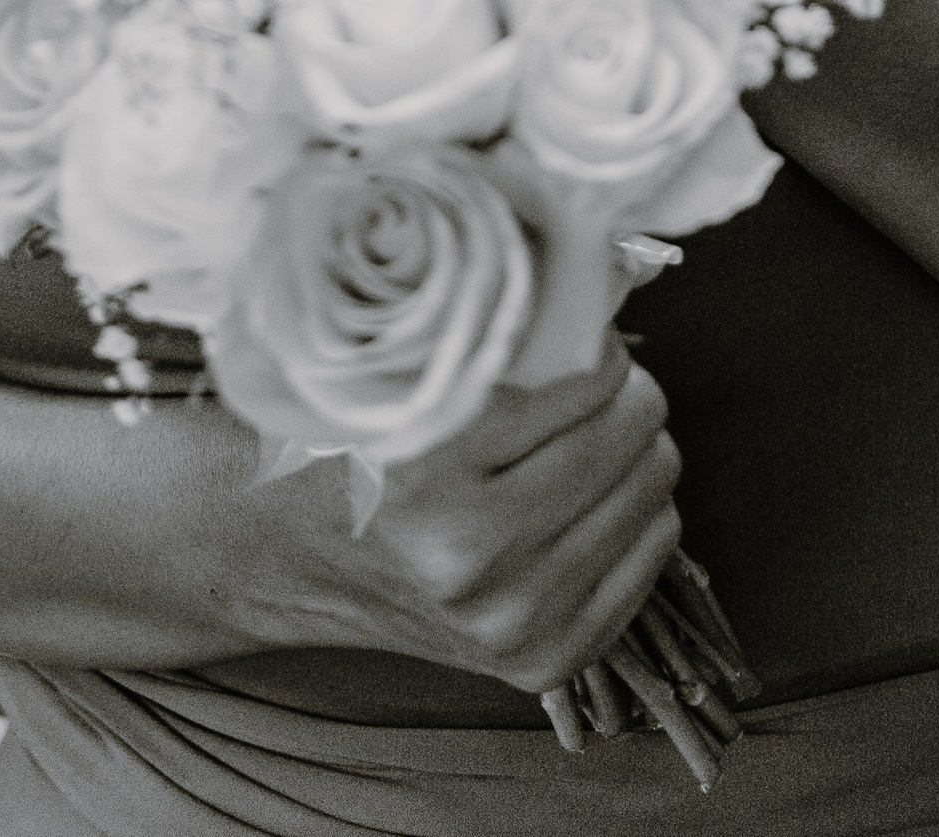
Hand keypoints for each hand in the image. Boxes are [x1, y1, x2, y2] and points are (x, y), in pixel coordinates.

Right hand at [241, 351, 683, 693]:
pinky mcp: (547, 657)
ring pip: (655, 491)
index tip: (579, 333)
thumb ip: (481, 334)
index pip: (582, 380)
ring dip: (634, 450)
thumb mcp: (392, 373)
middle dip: (625, 391)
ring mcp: (514, 617)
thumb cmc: (343, 443)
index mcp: (427, 471)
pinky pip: (654, 551)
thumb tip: (593, 280)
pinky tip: (587, 493)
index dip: (596, 343)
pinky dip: (636, 511)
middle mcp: (473, 555)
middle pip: (630, 434)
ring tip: (586, 434)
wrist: (283, 556)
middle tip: (592, 379)